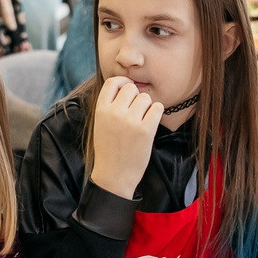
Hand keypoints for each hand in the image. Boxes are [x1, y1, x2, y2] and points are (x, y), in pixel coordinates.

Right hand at [89, 76, 163, 196]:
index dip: (123, 82)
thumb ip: (110, 105)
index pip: (113, 82)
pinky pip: (157, 108)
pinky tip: (150, 123)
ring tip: (142, 120)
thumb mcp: (100, 124)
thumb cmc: (108, 149)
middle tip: (136, 111)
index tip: (128, 89)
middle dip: (136, 96)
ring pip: (146, 97)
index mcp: (101, 110)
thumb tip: (127, 86)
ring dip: (147, 106)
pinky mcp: (145, 130)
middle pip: (132, 88)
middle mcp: (114, 113)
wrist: (114, 175)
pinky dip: (156, 113)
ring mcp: (130, 121)